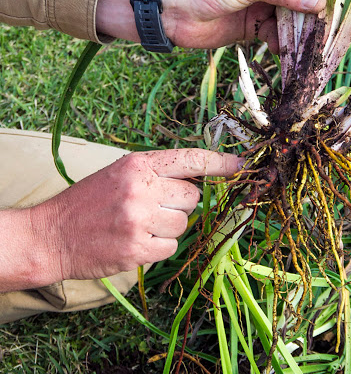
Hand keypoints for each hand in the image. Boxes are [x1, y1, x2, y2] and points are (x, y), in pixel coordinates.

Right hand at [27, 149, 240, 283]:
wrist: (51, 234)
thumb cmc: (89, 200)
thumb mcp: (121, 173)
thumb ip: (158, 172)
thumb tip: (201, 178)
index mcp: (138, 165)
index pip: (191, 159)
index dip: (220, 162)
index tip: (241, 165)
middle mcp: (142, 189)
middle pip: (193, 196)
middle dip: (181, 203)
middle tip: (155, 206)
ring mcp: (140, 221)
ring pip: (184, 223)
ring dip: (169, 226)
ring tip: (141, 224)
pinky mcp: (137, 249)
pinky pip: (172, 247)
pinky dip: (160, 246)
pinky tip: (137, 240)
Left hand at [97, 0, 325, 52]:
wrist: (170, 12)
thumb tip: (320, 2)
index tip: (337, 5)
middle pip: (299, 0)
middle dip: (311, 17)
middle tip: (325, 33)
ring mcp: (261, 6)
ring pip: (289, 21)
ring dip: (298, 34)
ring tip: (308, 47)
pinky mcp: (252, 28)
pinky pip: (275, 37)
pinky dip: (281, 45)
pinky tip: (284, 52)